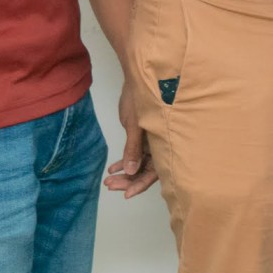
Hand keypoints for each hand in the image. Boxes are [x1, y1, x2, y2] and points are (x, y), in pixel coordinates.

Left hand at [106, 82, 156, 196]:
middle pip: (146, 170)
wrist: (140, 78)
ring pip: (139, 164)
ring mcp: (152, 141)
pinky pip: (135, 154)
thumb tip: (130, 171)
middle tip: (111, 186)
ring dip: (125, 173)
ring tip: (108, 180)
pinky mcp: (143, 136)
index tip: (126, 194)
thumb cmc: (142, 98)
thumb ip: (133, 149)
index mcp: (164, 142)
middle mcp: (160, 144)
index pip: (155, 171)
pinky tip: (112, 168)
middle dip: (129, 180)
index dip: (141, 184)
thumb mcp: (135, 125)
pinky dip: (124, 161)